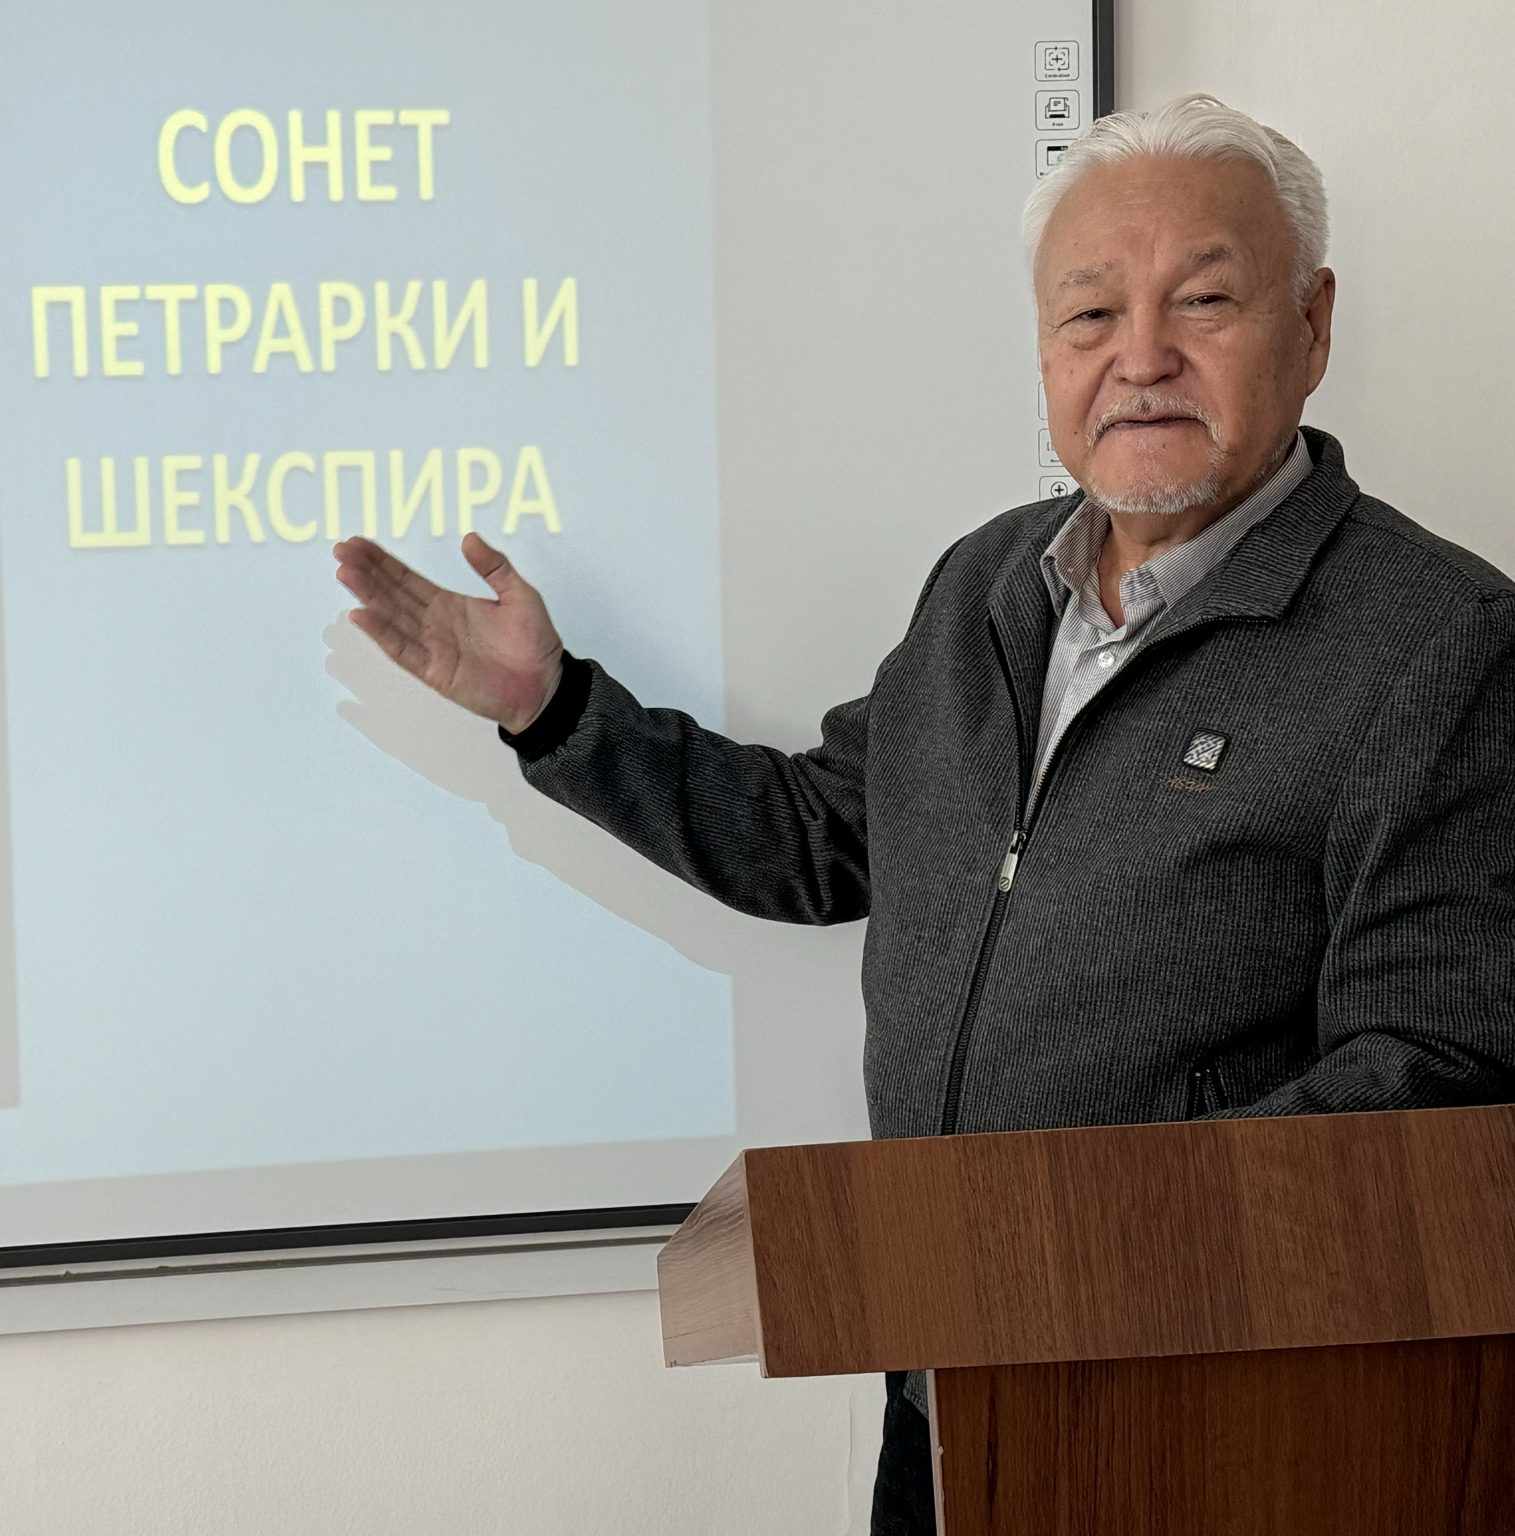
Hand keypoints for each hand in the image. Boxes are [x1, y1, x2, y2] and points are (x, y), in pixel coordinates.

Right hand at [333, 533, 564, 732]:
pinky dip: (382, 633)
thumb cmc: (535, 644)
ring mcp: (433, 647)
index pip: (407, 578)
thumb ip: (493, 567)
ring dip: (368, 596)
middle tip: (341, 550)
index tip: (357, 542)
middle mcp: (434, 624)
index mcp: (449, 604)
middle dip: (366, 571)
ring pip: (392, 617)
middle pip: (392, 593)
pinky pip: (403, 650)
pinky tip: (361, 615)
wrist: (548, 686)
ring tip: (345, 572)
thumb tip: (468, 538)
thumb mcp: (519, 594)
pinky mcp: (436, 671)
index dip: (382, 560)